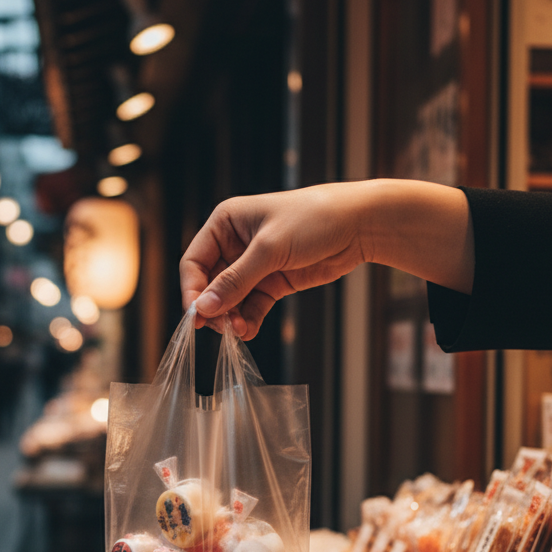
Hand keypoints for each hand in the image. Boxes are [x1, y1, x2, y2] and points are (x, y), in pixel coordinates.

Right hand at [180, 179, 472, 339]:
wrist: (359, 224)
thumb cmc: (312, 220)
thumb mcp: (269, 249)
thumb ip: (235, 281)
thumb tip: (204, 308)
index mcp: (225, 224)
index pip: (194, 262)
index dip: (192, 289)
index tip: (196, 315)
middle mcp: (234, 244)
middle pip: (210, 284)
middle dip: (214, 307)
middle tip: (221, 328)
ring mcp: (253, 266)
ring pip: (230, 300)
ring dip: (231, 318)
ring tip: (239, 331)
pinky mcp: (272, 282)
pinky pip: (250, 306)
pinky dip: (248, 320)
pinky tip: (248, 330)